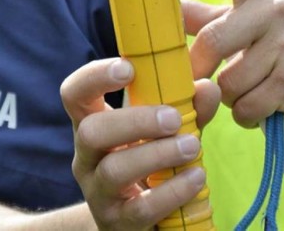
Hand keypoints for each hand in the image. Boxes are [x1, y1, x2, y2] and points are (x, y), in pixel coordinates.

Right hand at [60, 58, 219, 229]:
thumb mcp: (167, 132)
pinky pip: (140, 208)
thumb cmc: (151, 163)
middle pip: (91, 131)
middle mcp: (87, 157)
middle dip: (135, 121)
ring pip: (114, 170)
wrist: (137, 220)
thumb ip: (188, 108)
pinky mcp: (117, 223)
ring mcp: (98, 193)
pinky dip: (172, 191)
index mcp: (94, 124)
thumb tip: (208, 87)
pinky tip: (195, 178)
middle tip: (173, 118)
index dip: (94, 76)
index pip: (75, 93)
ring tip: (193, 147)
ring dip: (158, 154)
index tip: (128, 68)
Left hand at [171, 0, 283, 127]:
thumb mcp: (262, 17)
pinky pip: (246, 108)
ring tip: (254, 86)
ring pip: (227, 84)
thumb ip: (214, 15)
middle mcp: (278, 12)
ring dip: (231, 95)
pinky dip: (247, 114)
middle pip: (212, 42)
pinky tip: (265, 104)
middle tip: (203, 74)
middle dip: (200, 66)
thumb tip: (170, 9)